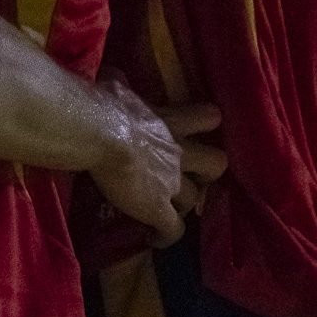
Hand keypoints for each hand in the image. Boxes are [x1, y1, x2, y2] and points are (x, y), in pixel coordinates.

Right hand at [88, 79, 223, 247]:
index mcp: (171, 120)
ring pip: (195, 199)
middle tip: (191, 174)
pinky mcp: (159, 209)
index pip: (209, 117)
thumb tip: (114, 77)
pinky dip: (167, 236)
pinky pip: (174, 230)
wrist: (99, 134)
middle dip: (208, 171)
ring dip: (183, 204)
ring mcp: (172, 183)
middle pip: (217, 163)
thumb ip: (120, 85)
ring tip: (167, 208)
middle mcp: (180, 152)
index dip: (206, 124)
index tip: (195, 132)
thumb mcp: (115, 87)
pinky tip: (155, 239)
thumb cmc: (104, 104)